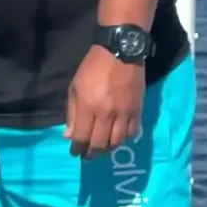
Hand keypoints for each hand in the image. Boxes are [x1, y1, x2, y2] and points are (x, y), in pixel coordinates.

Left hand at [66, 44, 144, 158]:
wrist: (121, 51)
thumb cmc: (93, 68)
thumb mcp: (75, 87)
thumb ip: (72, 113)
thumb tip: (69, 136)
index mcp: (88, 106)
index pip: (82, 137)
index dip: (77, 148)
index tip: (75, 152)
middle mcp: (106, 113)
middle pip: (99, 143)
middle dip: (92, 153)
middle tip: (88, 155)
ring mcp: (124, 113)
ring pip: (117, 141)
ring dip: (108, 148)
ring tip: (103, 148)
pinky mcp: (137, 110)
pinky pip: (132, 132)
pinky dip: (124, 138)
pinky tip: (118, 136)